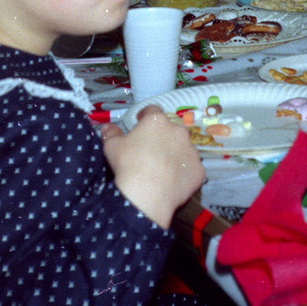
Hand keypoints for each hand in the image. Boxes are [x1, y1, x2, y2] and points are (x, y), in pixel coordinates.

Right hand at [102, 105, 204, 228]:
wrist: (147, 194)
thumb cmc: (128, 165)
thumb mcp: (112, 147)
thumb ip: (111, 134)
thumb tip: (108, 127)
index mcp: (157, 121)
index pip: (152, 111)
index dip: (145, 116)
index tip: (140, 123)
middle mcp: (178, 131)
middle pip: (171, 130)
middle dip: (162, 137)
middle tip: (151, 151)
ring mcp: (192, 150)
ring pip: (183, 148)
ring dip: (175, 154)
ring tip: (163, 169)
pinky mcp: (199, 169)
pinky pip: (191, 168)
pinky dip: (184, 172)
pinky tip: (173, 182)